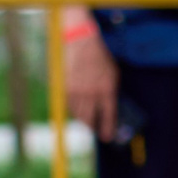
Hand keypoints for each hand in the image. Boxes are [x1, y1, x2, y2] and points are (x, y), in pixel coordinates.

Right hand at [65, 23, 117, 141]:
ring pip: (77, 113)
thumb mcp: (113, 74)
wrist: (79, 41)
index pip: (108, 116)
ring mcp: (76, 90)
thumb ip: (111, 91)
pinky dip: (73, 109)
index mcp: (106, 89)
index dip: (107, 128)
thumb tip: (109, 107)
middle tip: (94, 130)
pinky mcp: (64, 85)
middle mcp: (91, 92)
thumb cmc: (99, 57)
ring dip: (82, 119)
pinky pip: (68, 104)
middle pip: (89, 118)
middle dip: (92, 127)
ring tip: (86, 121)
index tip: (107, 137)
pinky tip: (77, 109)